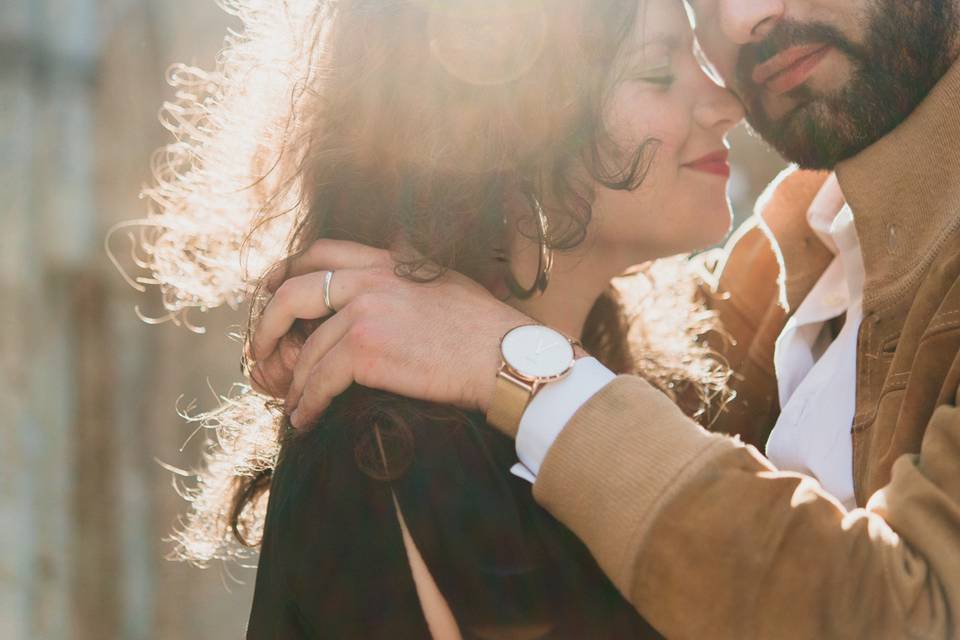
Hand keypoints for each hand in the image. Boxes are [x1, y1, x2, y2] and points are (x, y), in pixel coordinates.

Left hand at [248, 240, 530, 427]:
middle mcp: (371, 278)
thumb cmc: (487, 329)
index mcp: (389, 260)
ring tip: (292, 405)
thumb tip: (397, 249)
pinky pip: (318, 380)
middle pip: (292, 292)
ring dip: (293, 382)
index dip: (287, 270)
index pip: (321, 251)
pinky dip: (307, 404)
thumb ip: (411, 268)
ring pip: (306, 350)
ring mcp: (366, 312)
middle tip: (260, 350)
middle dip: (267, 324)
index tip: (271, 290)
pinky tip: (306, 419)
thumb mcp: (446, 281)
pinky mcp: (366, 350)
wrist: (508, 358)